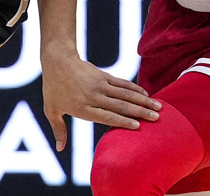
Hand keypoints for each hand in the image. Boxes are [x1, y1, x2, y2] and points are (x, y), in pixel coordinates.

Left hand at [40, 48, 160, 151]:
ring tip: (158, 107)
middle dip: (140, 112)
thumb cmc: (53, 88)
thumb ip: (58, 129)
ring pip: (125, 94)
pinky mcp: (103, 76)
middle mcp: (93, 96)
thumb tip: (60, 148)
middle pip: (120, 106)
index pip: (106, 116)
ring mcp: (100, 85)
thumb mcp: (51, 110)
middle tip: (156, 119)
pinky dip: (135, 89)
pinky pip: (122, 83)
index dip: (122, 121)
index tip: (138, 126)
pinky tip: (146, 95)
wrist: (57, 60)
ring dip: (143, 101)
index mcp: (82, 107)